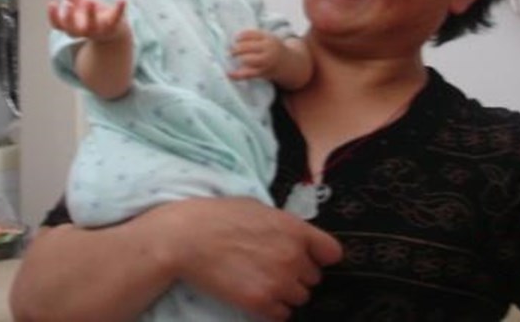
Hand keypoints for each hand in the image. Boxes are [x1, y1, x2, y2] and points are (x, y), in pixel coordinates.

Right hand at [47, 0, 127, 41]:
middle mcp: (83, 31)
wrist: (115, 31)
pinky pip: (116, 20)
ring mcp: (98, 30)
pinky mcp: (113, 27)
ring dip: (91, 14)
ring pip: (93, 26)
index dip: (53, 16)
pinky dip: (119, 9)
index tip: (51, 3)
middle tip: (69, 5)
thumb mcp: (81, 3)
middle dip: (70, 18)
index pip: (58, 25)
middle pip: (72, 30)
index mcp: (73, 25)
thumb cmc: (94, 16)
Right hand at [154, 197, 342, 320]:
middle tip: (273, 268)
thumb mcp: (259, 209)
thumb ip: (284, 225)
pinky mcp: (261, 303)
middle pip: (314, 278)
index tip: (309, 258)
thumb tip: (295, 237)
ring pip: (300, 298)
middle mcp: (293, 256)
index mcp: (295, 229)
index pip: (332, 252)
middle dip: (298, 274)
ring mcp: (279, 281)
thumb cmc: (219, 216)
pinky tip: (255, 295)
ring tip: (262, 281)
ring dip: (286, 293)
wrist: (187, 237)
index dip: (320, 256)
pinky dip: (272, 309)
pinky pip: (282, 315)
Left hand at [229, 29, 283, 79]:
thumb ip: (254, 36)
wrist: (290, 64)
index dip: (239, 37)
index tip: (234, 39)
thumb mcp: (269, 38)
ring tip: (230, 57)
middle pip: (246, 47)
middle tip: (230, 50)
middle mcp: (268, 49)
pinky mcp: (263, 72)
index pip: (250, 34)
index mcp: (268, 38)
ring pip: (246, 59)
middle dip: (235, 48)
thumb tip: (234, 38)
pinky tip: (229, 73)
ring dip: (237, 58)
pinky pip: (248, 74)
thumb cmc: (274, 49)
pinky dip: (237, 75)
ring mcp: (265, 62)